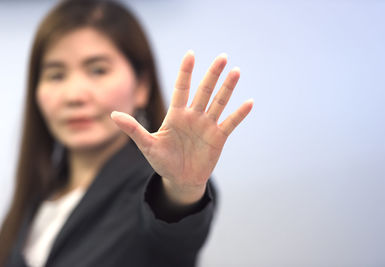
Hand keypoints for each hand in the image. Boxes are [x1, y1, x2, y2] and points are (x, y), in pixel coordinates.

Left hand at [111, 51, 252, 204]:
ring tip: (236, 72)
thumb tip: (113, 115)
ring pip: (219, 102)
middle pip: (204, 91)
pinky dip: (239, 114)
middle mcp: (193, 116)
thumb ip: (134, 129)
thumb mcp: (147, 146)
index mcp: (176, 115)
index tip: (190, 54)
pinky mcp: (218, 137)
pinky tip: (249, 102)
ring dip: (228, 88)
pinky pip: (230, 123)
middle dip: (212, 74)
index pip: (181, 89)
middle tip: (222, 57)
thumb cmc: (163, 161)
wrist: (180, 179)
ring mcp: (207, 125)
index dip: (185, 72)